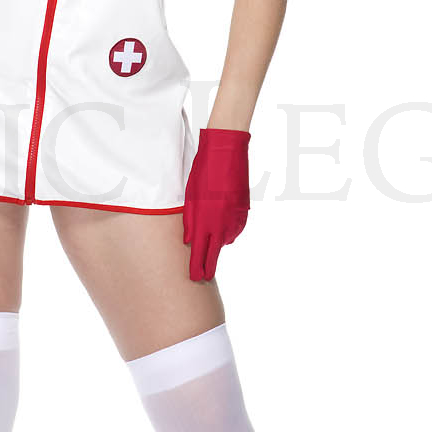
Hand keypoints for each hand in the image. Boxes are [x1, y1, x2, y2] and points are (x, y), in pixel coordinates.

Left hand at [182, 127, 250, 280]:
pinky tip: (221, 221)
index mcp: (205, 220)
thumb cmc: (203, 172)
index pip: (199, 252)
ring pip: (224, 240)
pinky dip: (226, 229)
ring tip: (209, 234)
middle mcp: (221, 224)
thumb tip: (188, 239)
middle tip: (203, 276)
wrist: (227, 153)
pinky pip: (233, 229)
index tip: (195, 278)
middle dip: (208, 266)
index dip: (197, 267)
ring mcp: (234, 219)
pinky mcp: (243, 213)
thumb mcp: (190, 197)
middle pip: (214, 253)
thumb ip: (190, 221)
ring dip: (216, 242)